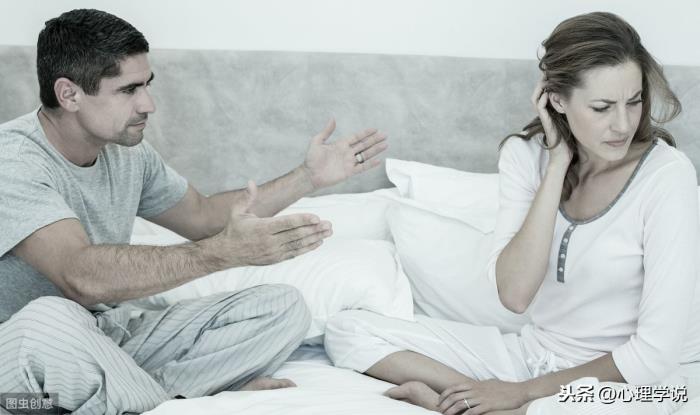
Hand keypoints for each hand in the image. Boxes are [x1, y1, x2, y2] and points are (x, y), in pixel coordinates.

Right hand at [217, 181, 332, 265]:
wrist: (227, 253)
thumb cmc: (234, 229)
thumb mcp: (236, 212)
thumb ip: (246, 197)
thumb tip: (251, 181)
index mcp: (262, 228)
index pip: (286, 223)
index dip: (302, 220)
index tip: (317, 217)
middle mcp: (269, 241)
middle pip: (296, 235)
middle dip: (314, 229)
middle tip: (329, 224)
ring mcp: (273, 252)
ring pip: (298, 245)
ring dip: (315, 238)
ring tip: (328, 232)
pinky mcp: (276, 259)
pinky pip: (295, 253)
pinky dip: (308, 248)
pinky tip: (319, 241)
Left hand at [302, 118, 387, 189]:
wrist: (310, 175)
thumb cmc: (311, 159)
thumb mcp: (317, 141)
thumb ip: (326, 131)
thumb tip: (332, 118)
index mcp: (340, 144)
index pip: (356, 137)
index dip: (365, 133)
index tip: (375, 129)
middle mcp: (347, 152)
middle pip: (364, 145)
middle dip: (374, 140)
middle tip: (385, 135)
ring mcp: (348, 162)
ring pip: (365, 155)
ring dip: (375, 150)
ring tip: (385, 145)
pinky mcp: (349, 172)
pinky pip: (362, 167)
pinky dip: (370, 164)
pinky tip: (378, 160)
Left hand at [438, 379, 528, 414]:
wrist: (518, 391)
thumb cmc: (505, 388)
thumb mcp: (488, 383)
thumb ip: (479, 386)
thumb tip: (473, 387)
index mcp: (475, 384)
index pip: (454, 388)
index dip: (445, 394)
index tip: (439, 401)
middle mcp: (476, 390)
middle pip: (455, 396)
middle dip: (445, 404)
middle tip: (440, 411)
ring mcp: (481, 398)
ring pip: (461, 404)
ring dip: (452, 411)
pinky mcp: (488, 405)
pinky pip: (473, 411)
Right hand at [531, 77, 571, 170]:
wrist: (565, 157)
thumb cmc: (571, 141)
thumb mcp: (574, 120)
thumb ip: (575, 110)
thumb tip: (587, 97)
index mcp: (552, 111)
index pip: (547, 92)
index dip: (550, 81)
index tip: (558, 71)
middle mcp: (547, 113)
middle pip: (539, 92)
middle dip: (544, 80)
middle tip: (550, 69)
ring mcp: (545, 117)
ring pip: (536, 97)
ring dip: (541, 86)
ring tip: (547, 76)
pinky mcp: (546, 122)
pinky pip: (540, 107)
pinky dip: (543, 97)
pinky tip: (550, 90)